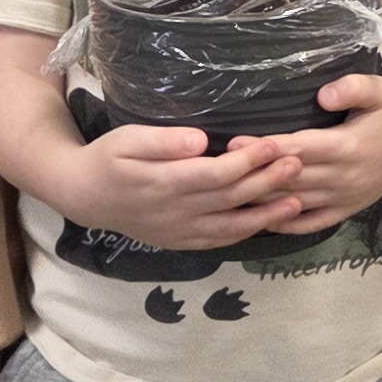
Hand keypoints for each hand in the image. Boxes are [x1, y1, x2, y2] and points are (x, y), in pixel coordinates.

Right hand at [68, 122, 307, 251]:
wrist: (84, 196)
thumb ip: (162, 142)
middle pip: (230, 198)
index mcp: (163, 183)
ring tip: (297, 203)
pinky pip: (218, 241)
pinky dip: (245, 233)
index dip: (247, 161)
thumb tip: (199, 141)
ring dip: (265, 215)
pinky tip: (266, 223)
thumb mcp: (126, 140)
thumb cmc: (107, 158)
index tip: (273, 145)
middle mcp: (175, 212)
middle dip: (266, 183)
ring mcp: (179, 231)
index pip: (215, 174)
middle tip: (297, 166)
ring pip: (230, 226)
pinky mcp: (180, 241)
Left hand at [240, 75, 381, 228]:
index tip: (234, 143)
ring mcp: (346, 198)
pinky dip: (287, 224)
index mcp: (349, 146)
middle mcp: (345, 177)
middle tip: (218, 170)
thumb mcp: (379, 89)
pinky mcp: (347, 210)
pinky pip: (313, 223)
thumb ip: (352, 88)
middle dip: (253, 175)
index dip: (266, 147)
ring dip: (263, 201)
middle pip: (291, 179)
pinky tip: (262, 220)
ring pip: (296, 202)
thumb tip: (323, 95)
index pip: (299, 148)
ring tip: (228, 196)